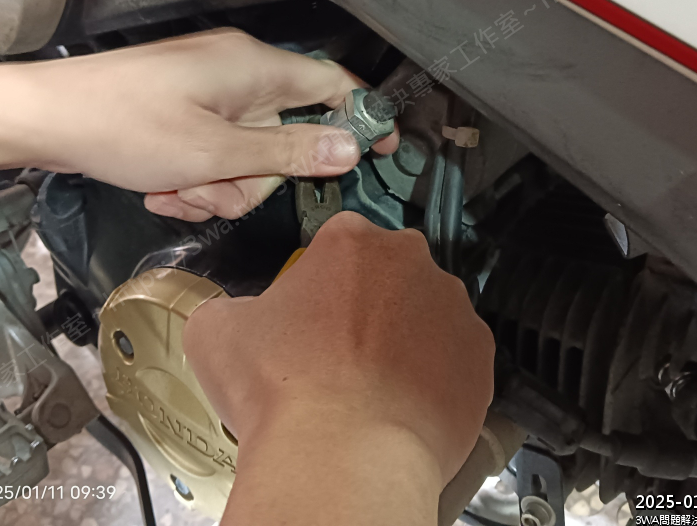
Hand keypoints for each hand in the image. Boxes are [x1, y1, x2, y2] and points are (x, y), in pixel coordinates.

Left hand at [0, 29, 397, 219]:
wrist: (42, 120)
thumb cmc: (125, 128)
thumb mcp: (214, 153)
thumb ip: (287, 151)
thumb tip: (350, 147)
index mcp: (254, 68)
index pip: (332, 85)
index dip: (362, 117)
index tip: (384, 152)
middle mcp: (238, 74)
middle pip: (285, 137)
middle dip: (254, 178)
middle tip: (216, 190)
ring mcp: (209, 94)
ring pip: (247, 156)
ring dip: (218, 186)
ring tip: (177, 190)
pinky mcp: (184, 113)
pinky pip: (214, 154)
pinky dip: (195, 178)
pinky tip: (161, 187)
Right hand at [184, 212, 495, 492]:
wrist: (344, 457)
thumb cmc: (284, 391)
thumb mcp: (216, 331)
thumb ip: (228, 306)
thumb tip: (232, 316)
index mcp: (350, 240)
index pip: (337, 241)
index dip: (320, 278)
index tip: (311, 309)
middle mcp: (410, 261)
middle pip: (388, 272)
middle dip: (368, 301)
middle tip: (339, 348)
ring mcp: (453, 308)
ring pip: (427, 313)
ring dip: (406, 338)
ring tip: (372, 385)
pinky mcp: (480, 357)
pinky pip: (457, 359)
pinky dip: (436, 377)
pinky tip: (402, 405)